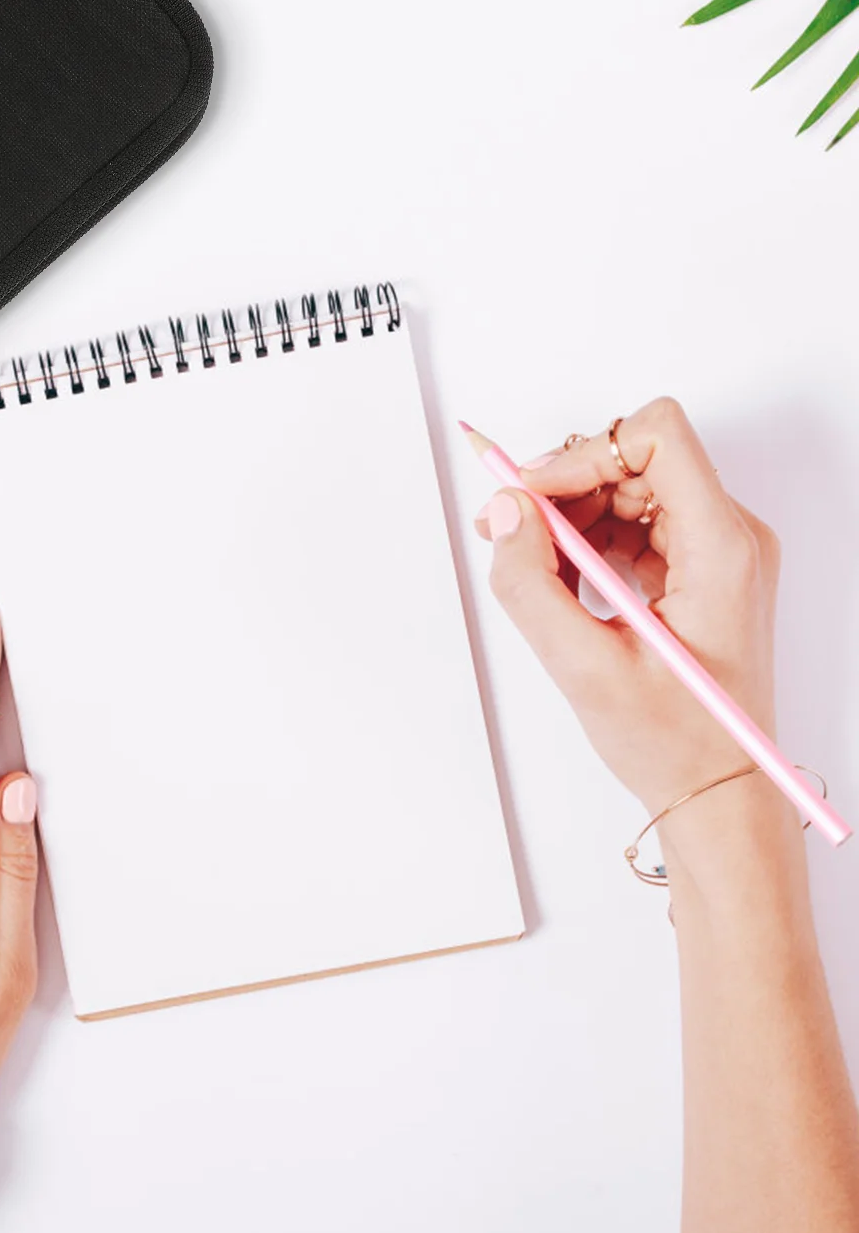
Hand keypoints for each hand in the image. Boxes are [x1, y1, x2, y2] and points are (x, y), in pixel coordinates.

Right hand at [474, 397, 803, 882]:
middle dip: (566, 487)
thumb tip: (503, 513)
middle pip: (636, 459)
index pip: (655, 438)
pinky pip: (633, 524)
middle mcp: (730, 537)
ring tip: (538, 570)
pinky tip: (566, 586)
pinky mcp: (698, 570)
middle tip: (514, 532)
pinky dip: (587, 543)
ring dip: (572, 516)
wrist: (718, 793)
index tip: (534, 497)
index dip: (584, 455)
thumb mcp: (584, 666)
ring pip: (629, 488)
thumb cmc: (675, 742)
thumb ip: (531, 583)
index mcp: (721, 548)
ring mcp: (717, 553)